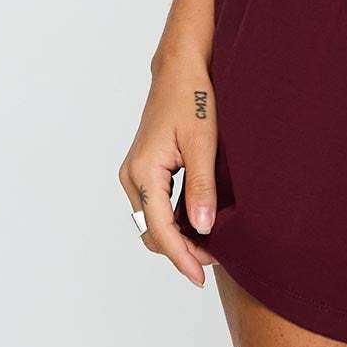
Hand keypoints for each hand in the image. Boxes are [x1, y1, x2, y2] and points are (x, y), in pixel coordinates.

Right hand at [117, 56, 219, 286]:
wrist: (181, 69)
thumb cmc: (193, 98)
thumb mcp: (204, 143)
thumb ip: (202, 187)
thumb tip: (203, 229)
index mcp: (143, 171)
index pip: (160, 229)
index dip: (181, 256)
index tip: (200, 276)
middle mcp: (133, 176)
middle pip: (153, 231)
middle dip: (180, 251)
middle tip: (214, 262)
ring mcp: (136, 173)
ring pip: (154, 221)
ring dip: (179, 237)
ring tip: (211, 246)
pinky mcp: (146, 168)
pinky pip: (157, 205)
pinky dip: (176, 220)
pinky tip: (200, 223)